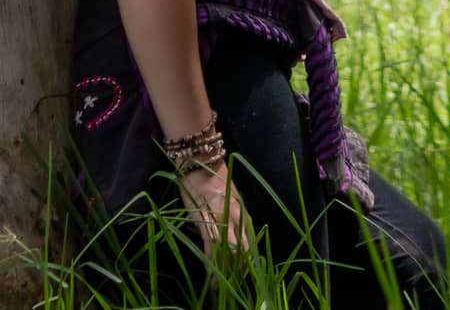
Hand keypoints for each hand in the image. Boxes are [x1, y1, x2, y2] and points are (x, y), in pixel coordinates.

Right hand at [176, 161, 252, 275]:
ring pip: (230, 254)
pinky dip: (212, 265)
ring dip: (226, 272)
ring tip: (219, 287)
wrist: (200, 161)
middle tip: (232, 285)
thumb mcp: (227, 198)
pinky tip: (211, 277)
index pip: (250, 243)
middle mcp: (238, 218)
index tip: (243, 275)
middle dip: (239, 271)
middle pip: (243, 251)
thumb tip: (230, 233)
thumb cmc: (211, 178)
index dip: (247, 262)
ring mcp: (224, 221)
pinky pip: (213, 250)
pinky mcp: (207, 223)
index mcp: (243, 213)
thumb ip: (231, 216)